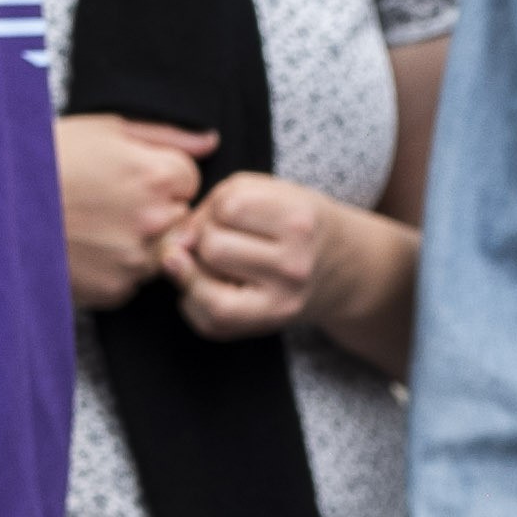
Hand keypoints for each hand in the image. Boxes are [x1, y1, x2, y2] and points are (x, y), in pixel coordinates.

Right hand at [60, 113, 211, 308]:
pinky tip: (87, 247)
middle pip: (181, 217)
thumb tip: (210, 142)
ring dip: (140, 241)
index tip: (131, 176)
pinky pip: (134, 280)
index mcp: (156, 176)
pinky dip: (116, 267)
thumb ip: (167, 136)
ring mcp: (136, 259)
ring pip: (161, 252)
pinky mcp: (115, 289)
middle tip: (110, 201)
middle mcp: (154, 221)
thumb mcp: (105, 129)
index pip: (190, 180)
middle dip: (158, 210)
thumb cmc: (47, 158)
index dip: (162, 176)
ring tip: (96, 224)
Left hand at [166, 169, 385, 341]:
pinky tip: (210, 286)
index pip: (228, 206)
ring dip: (195, 270)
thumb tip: (171, 248)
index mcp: (300, 219)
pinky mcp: (266, 325)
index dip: (215, 207)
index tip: (228, 214)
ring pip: (202, 285)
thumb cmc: (296, 223)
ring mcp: (281, 300)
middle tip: (223, 240)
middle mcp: (295, 263)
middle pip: (211, 246)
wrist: (344, 267)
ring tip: (214, 264)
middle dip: (204, 239)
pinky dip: (194, 300)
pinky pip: (207, 318)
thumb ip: (217, 203)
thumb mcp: (271, 192)